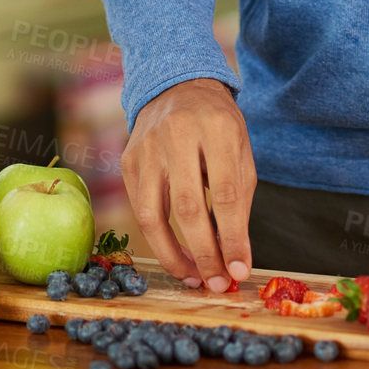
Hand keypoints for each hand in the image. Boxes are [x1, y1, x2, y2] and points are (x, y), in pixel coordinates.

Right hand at [121, 78, 256, 289]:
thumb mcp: (240, 153)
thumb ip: (239, 203)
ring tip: (193, 277)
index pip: (225, 193)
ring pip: (151, 214)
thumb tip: (236, 259)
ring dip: (172, 255)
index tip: (239, 269)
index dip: (231, 237)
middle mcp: (177, 135)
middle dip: (203, 252)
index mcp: (217, 128)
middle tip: (216, 282)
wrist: (177, 86)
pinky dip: (158, 238)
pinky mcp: (128, 161)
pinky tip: (176, 253)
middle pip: (187, 207)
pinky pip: (139, 208)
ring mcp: (147, 148)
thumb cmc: (217, 127)